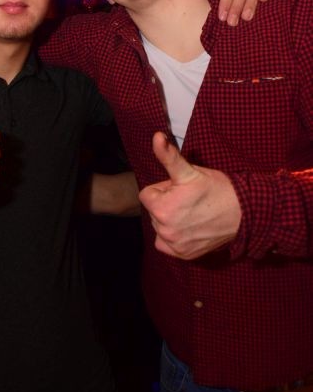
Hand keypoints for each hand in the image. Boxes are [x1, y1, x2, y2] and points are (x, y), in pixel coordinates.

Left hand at [139, 132, 240, 258]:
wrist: (243, 212)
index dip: (164, 189)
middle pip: (153, 211)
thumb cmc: (216, 188)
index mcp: (161, 208)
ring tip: (192, 213)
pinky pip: (166, 245)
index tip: (181, 189)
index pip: (148, 194)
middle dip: (166, 204)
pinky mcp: (183, 254)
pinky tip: (189, 228)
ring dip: (169, 220)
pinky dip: (173, 237)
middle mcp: (164, 230)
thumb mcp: (189, 171)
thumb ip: (168, 156)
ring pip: (160, 226)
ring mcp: (174, 244)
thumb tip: (156, 136)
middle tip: (188, 200)